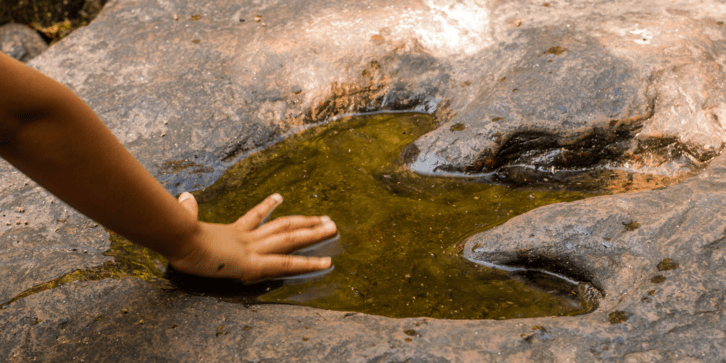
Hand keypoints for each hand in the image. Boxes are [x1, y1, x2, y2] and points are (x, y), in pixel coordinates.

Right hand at [167, 192, 335, 281]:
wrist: (177, 237)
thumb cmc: (175, 232)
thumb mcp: (182, 221)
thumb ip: (186, 210)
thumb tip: (183, 197)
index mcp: (230, 232)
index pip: (253, 218)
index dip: (267, 207)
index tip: (279, 198)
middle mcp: (246, 238)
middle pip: (282, 226)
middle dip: (305, 223)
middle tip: (326, 219)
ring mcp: (252, 250)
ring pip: (290, 239)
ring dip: (313, 233)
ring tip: (333, 227)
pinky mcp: (253, 264)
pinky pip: (286, 264)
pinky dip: (307, 264)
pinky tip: (326, 263)